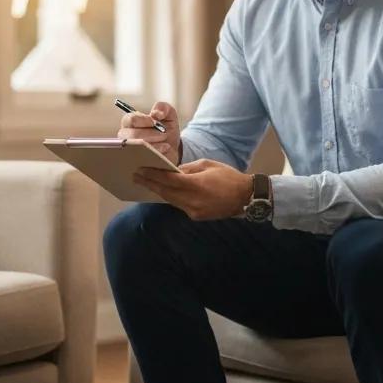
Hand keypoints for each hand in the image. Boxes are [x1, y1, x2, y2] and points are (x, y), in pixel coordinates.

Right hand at [118, 100, 180, 163]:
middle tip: (164, 134)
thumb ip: (163, 107)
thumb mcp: (169, 115)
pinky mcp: (135, 162)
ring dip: (152, 146)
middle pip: (131, 135)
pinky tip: (163, 152)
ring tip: (166, 145)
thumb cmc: (166, 129)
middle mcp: (125, 136)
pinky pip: (140, 160)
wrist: (173, 148)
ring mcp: (129, 150)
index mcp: (130, 121)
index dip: (143, 120)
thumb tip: (156, 113)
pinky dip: (153, 155)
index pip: (130, 119)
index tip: (155, 122)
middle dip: (149, 134)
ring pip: (135, 148)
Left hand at [134, 159, 253, 220]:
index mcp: (197, 185)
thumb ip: (188, 168)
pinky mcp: (196, 216)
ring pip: (170, 200)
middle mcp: (193, 200)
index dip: (153, 175)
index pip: (169, 180)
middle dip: (150, 184)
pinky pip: (179, 205)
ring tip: (146, 183)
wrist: (246, 197)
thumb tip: (173, 171)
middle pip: (166, 192)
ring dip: (158, 192)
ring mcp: (194, 211)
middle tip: (136, 177)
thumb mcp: (208, 165)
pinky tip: (163, 192)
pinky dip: (170, 198)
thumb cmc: (228, 177)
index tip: (141, 170)